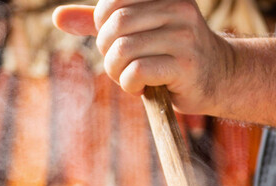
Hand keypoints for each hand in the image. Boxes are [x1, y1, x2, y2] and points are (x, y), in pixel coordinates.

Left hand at [52, 0, 232, 114]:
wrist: (218, 77)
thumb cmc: (171, 52)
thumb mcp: (137, 30)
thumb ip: (99, 22)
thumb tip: (57, 17)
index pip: (113, 0)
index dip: (101, 22)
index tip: (113, 39)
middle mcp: (177, 8)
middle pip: (116, 24)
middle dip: (106, 50)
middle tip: (118, 63)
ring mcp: (184, 36)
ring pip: (124, 49)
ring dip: (116, 70)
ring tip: (127, 76)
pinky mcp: (186, 65)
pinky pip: (138, 70)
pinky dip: (129, 83)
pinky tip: (139, 86)